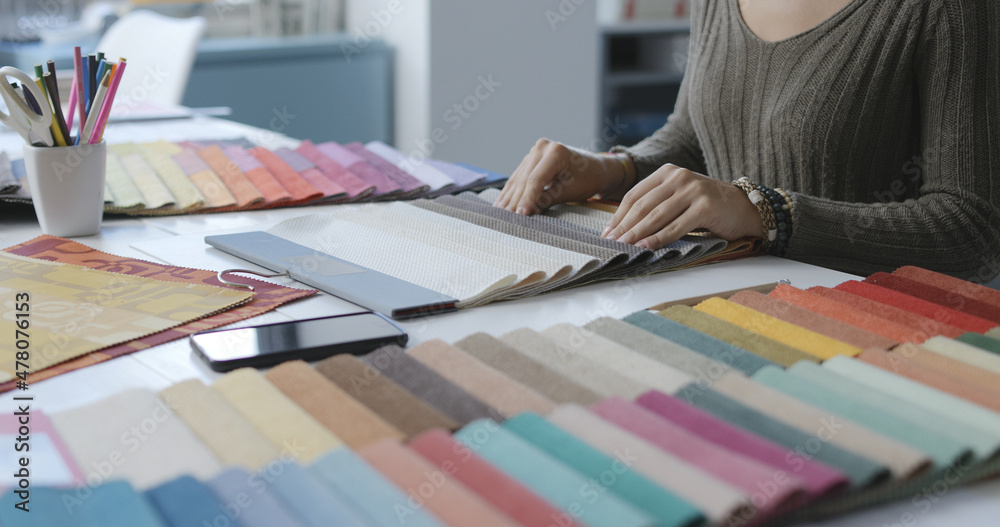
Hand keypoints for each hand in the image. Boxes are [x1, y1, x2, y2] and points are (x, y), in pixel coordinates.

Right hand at [494, 138, 630, 214]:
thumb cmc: (588, 179)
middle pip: (524, 179)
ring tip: (500, 214)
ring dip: (509, 197)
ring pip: (519, 178)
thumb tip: (527, 212)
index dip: (526, 199)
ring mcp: (535, 151)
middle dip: (516, 200)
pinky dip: (512, 191)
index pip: (535, 179)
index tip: (520, 215)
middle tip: (506, 219)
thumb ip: (547, 199)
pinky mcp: (531, 158)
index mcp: (556, 152)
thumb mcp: (570, 191)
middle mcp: (542, 147)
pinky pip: (519, 176)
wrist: (596, 168)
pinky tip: (502, 203)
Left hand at [602, 164, 764, 248]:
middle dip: (624, 227)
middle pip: (643, 205)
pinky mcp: (705, 206)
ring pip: (656, 216)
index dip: (618, 215)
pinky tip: (645, 247)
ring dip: (636, 234)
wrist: (743, 208)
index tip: (607, 233)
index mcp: (667, 173)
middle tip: (610, 243)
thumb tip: (623, 227)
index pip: (635, 195)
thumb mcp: (678, 198)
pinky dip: (658, 239)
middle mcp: (679, 177)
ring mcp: (693, 190)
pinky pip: (675, 226)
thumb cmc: (706, 207)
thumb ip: (656, 205)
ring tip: (622, 247)